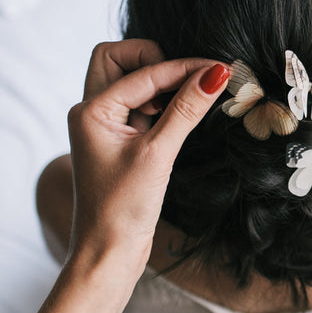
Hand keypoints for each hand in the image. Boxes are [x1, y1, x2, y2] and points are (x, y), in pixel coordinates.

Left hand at [65, 40, 229, 269]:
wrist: (107, 253)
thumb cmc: (123, 210)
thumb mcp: (158, 154)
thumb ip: (186, 110)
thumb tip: (216, 73)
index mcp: (90, 111)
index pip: (144, 72)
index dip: (184, 68)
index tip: (221, 67)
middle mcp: (91, 112)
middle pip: (117, 58)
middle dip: (153, 60)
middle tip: (183, 84)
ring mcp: (104, 125)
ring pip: (127, 79)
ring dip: (157, 83)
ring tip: (183, 105)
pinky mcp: (119, 140)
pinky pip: (137, 104)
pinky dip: (160, 103)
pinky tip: (180, 117)